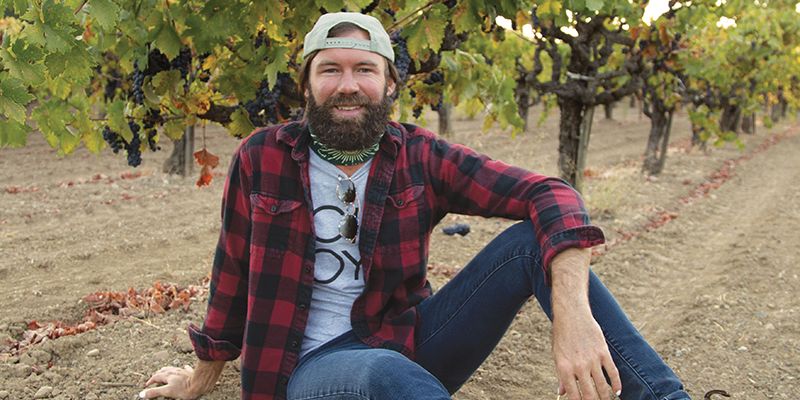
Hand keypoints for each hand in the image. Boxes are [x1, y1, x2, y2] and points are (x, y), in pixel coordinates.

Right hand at [140, 365, 199, 399]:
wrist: (199, 383)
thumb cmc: (184, 388)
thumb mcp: (167, 391)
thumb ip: (154, 392)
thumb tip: (142, 394)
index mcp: (167, 375)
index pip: (156, 377)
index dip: (150, 381)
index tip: (147, 385)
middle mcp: (174, 371)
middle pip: (163, 371)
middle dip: (157, 374)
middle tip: (154, 378)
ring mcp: (182, 371)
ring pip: (173, 369)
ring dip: (167, 370)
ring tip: (165, 372)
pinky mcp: (190, 372)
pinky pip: (185, 369)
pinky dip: (182, 369)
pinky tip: (184, 367)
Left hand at [549, 247, 621, 399]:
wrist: (572, 314)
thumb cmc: (562, 335)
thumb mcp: (557, 355)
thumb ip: (561, 375)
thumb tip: (561, 392)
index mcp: (564, 368)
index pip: (573, 395)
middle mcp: (579, 366)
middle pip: (590, 395)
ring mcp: (592, 359)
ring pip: (603, 387)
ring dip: (607, 398)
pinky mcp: (603, 352)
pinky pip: (613, 372)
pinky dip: (617, 384)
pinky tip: (618, 391)